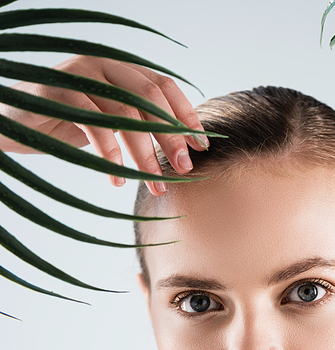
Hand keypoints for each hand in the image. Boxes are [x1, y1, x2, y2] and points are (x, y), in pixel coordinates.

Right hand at [0, 55, 207, 194]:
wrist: (11, 120)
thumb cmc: (64, 125)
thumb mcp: (107, 124)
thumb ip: (136, 126)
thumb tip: (179, 151)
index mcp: (120, 69)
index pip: (163, 85)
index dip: (185, 114)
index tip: (200, 146)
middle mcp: (103, 65)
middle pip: (149, 98)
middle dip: (171, 136)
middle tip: (183, 169)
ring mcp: (79, 74)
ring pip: (124, 112)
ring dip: (143, 153)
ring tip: (153, 183)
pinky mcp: (58, 90)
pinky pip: (93, 121)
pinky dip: (109, 153)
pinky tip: (116, 179)